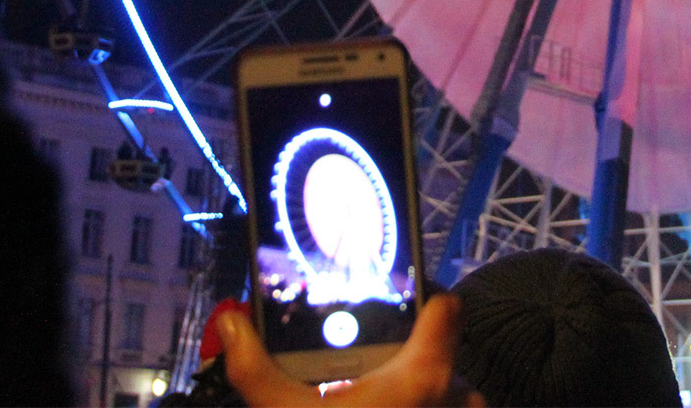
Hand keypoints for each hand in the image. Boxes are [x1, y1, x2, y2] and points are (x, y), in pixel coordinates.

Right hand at [218, 295, 483, 407]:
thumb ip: (256, 371)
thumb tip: (232, 325)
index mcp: (424, 372)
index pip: (445, 305)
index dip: (423, 294)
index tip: (396, 297)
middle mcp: (457, 394)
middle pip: (440, 352)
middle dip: (408, 357)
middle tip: (369, 367)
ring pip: (447, 390)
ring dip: (418, 395)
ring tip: (377, 403)